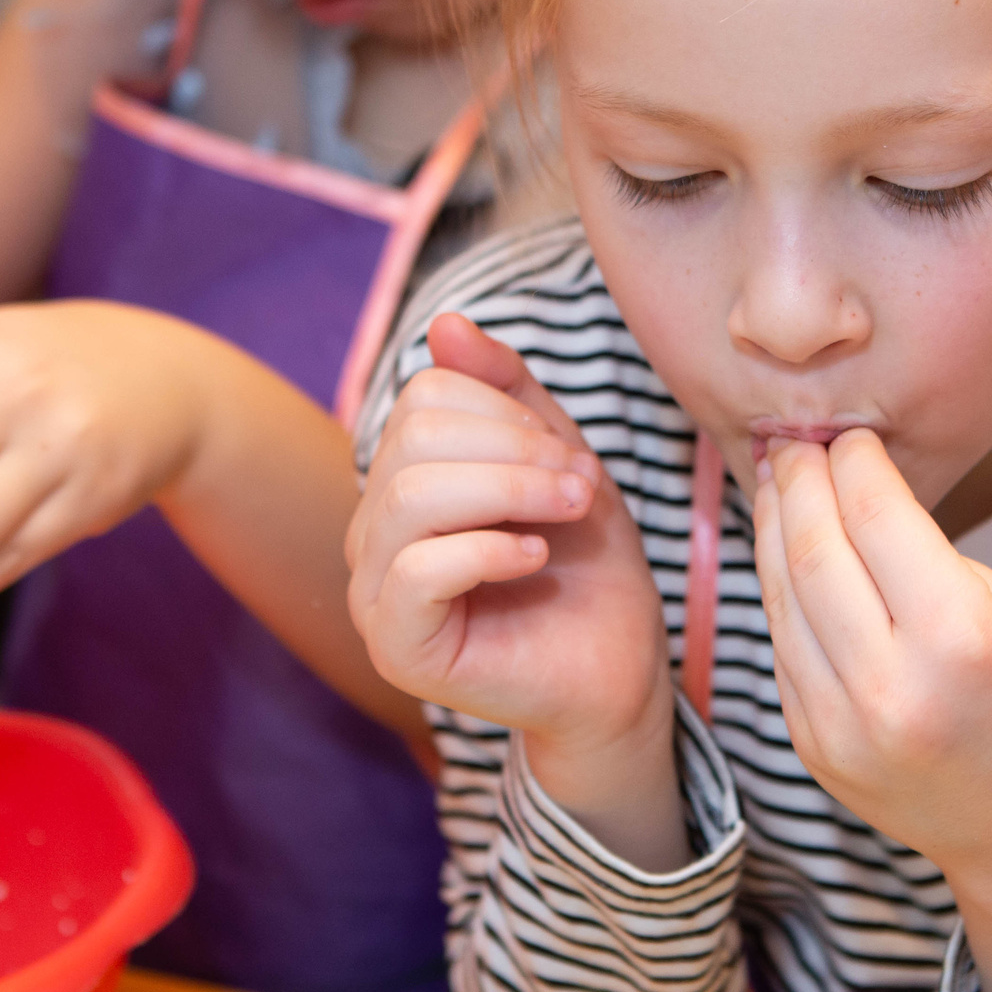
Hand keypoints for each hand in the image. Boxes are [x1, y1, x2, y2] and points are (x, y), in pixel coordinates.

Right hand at [348, 314, 682, 864]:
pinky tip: (535, 558)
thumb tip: (444, 323)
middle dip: (517, 449)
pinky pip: (419, 568)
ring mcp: (374, 590)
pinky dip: (491, 549)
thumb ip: (506, 390)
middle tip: (579, 485)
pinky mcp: (396, 645)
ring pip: (412, 495)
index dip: (508, 412)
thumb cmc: (585, 566)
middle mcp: (373, 531)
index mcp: (404, 479)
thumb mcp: (557, 456)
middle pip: (416, 437)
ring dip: (513, 490)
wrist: (618, 668)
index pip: (425, 395)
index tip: (569, 456)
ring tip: (570, 511)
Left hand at [753, 432, 991, 991]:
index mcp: (959, 638)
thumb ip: (923, 558)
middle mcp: (891, 685)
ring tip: (780, 485)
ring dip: (774, 531)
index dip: (854, 463)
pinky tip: (785, 554)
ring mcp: (842, 726)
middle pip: (814, 553)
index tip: (851, 435)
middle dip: (801, 485)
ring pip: (782, 599)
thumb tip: (851, 493)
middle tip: (798, 443)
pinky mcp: (815, 748)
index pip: (875, 517)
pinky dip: (779, 591)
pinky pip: (785, 648)